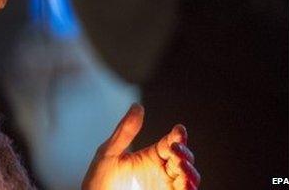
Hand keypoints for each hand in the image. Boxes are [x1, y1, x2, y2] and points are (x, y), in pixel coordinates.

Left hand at [82, 104, 199, 189]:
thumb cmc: (99, 180)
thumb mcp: (109, 152)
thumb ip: (125, 131)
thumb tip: (137, 106)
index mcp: (150, 157)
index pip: (170, 143)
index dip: (178, 135)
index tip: (179, 130)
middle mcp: (161, 171)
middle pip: (183, 159)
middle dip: (184, 153)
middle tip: (175, 148)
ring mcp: (165, 186)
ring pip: (189, 177)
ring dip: (190, 171)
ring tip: (181, 166)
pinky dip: (189, 187)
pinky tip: (184, 182)